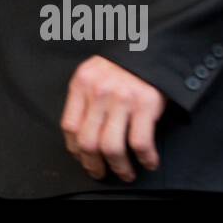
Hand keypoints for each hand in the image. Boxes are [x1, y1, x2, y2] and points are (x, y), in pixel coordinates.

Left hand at [60, 55, 165, 182]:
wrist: (153, 48)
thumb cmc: (123, 65)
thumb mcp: (94, 73)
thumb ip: (85, 98)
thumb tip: (79, 137)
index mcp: (82, 83)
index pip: (69, 125)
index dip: (75, 148)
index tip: (82, 159)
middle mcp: (99, 92)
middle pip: (88, 141)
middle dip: (93, 165)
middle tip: (100, 173)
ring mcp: (122, 99)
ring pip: (112, 147)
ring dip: (119, 167)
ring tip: (125, 173)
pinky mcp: (145, 105)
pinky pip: (140, 143)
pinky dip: (145, 158)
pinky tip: (149, 162)